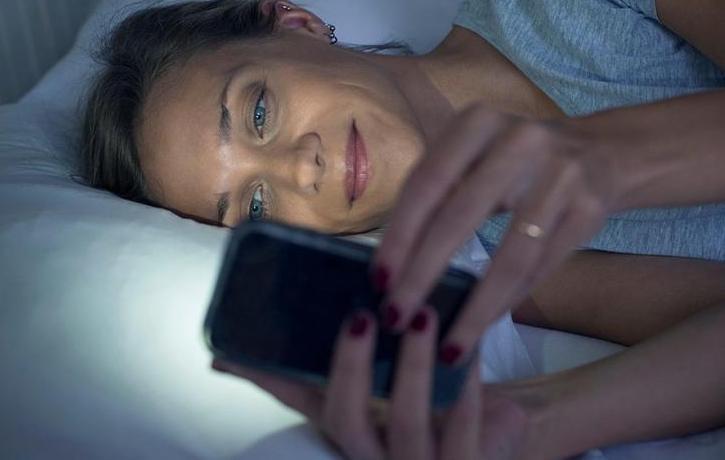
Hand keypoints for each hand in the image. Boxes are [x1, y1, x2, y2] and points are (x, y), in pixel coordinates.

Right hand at [212, 307, 528, 458]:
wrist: (496, 454)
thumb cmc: (445, 410)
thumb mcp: (409, 382)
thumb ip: (383, 342)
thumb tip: (358, 283)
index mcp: (353, 426)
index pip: (300, 401)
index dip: (265, 377)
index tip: (228, 349)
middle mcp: (372, 453)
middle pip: (343, 418)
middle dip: (349, 366)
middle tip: (360, 315)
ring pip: (406, 423)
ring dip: (412, 367)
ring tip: (423, 317)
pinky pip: (465, 427)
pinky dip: (470, 385)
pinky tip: (474, 348)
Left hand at [372, 104, 616, 363]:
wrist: (600, 152)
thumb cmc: (517, 162)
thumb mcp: (476, 155)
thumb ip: (438, 192)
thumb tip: (391, 266)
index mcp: (478, 122)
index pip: (426, 182)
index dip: (399, 235)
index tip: (378, 281)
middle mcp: (520, 139)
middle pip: (459, 216)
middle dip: (422, 274)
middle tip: (397, 316)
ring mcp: (562, 173)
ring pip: (510, 254)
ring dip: (474, 306)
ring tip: (449, 344)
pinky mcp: (590, 208)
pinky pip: (542, 267)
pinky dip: (510, 301)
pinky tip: (485, 324)